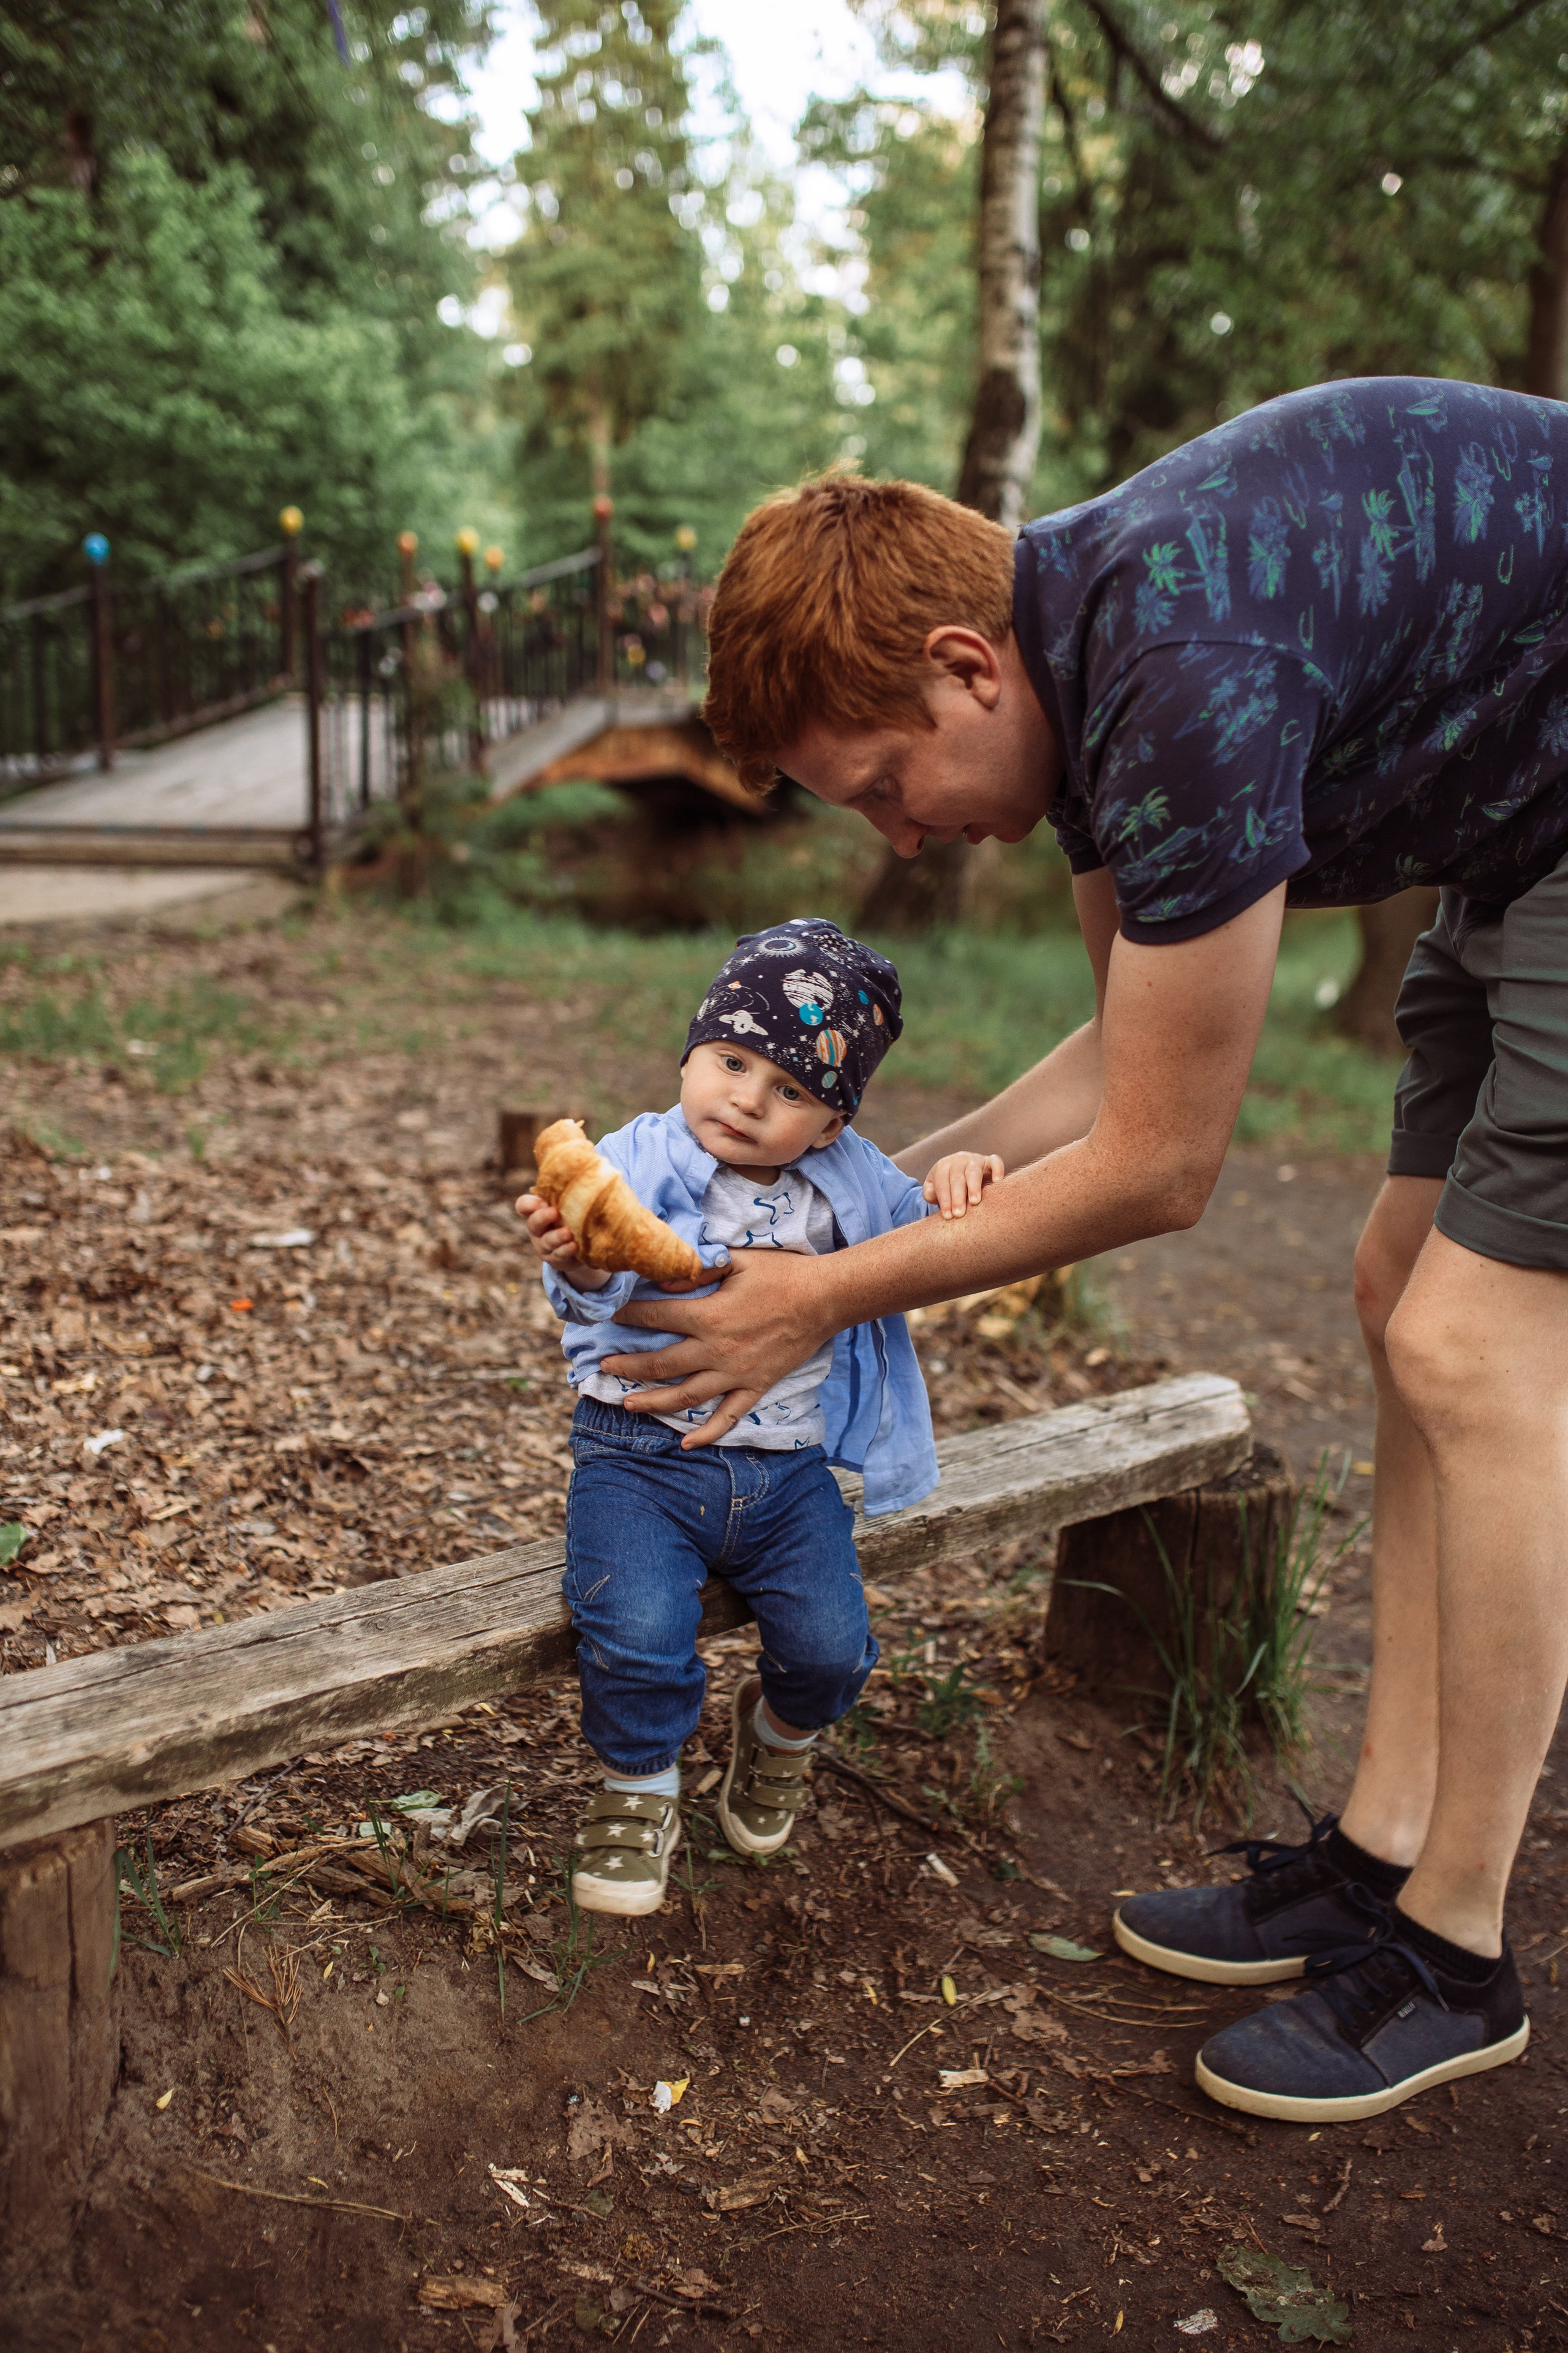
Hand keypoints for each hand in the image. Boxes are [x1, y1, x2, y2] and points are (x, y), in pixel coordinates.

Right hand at [514, 1192, 610, 1291]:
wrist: (584, 1246)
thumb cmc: (575, 1217)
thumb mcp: (570, 1204)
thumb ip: (571, 1190)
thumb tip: (589, 1166)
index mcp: (538, 1212)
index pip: (524, 1205)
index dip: (528, 1204)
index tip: (542, 1201)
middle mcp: (538, 1229)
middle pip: (533, 1223)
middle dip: (543, 1217)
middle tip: (554, 1212)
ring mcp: (546, 1246)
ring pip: (547, 1241)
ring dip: (557, 1236)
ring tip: (568, 1232)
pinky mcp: (557, 1260)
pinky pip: (559, 1255)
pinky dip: (566, 1250)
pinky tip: (574, 1245)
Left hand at [601, 1249, 833, 1447]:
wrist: (824, 1299)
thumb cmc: (781, 1274)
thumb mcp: (737, 1260)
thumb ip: (698, 1270)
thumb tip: (663, 1279)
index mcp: (709, 1316)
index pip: (655, 1317)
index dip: (627, 1317)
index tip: (607, 1317)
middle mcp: (717, 1351)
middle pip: (661, 1364)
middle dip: (627, 1366)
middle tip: (603, 1367)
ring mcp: (736, 1374)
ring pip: (686, 1396)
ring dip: (653, 1402)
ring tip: (627, 1404)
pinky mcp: (755, 1387)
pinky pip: (728, 1416)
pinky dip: (707, 1433)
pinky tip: (687, 1444)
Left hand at [923, 1150, 1004, 1219]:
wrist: (962, 1172)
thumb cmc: (947, 1187)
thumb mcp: (934, 1188)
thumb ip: (930, 1193)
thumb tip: (934, 1197)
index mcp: (942, 1166)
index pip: (942, 1182)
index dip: (944, 1199)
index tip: (948, 1216)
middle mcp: (958, 1160)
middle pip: (957, 1178)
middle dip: (957, 1197)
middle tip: (959, 1214)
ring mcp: (975, 1160)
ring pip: (973, 1171)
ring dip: (973, 1187)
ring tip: (974, 1202)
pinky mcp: (990, 1161)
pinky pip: (995, 1161)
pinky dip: (997, 1169)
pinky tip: (997, 1182)